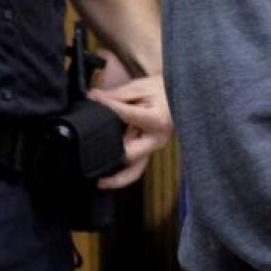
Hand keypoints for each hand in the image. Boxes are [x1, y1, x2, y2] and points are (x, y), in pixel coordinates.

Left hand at [88, 51, 170, 188]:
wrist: (180, 95)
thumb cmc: (162, 91)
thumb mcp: (140, 88)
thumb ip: (117, 95)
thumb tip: (94, 97)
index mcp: (158, 120)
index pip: (126, 114)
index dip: (108, 105)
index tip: (94, 98)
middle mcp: (157, 139)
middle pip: (131, 155)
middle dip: (112, 156)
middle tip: (90, 157)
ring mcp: (153, 148)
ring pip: (136, 170)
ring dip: (118, 178)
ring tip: (100, 182)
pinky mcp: (149, 151)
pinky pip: (136, 168)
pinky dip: (122, 174)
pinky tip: (106, 177)